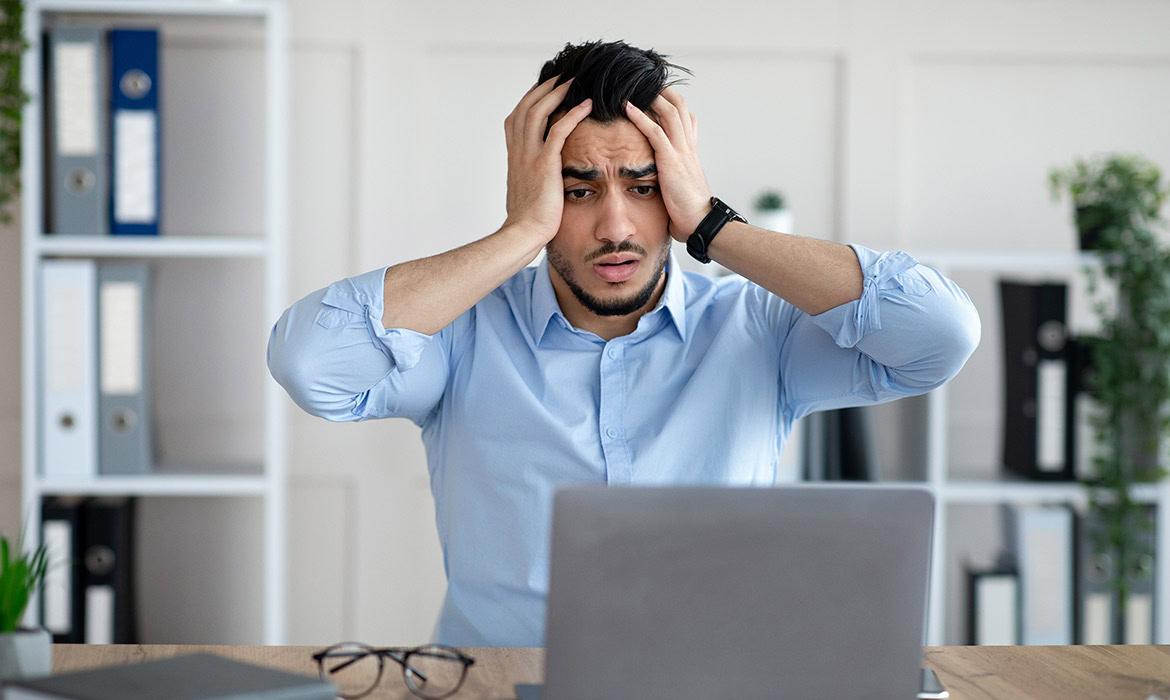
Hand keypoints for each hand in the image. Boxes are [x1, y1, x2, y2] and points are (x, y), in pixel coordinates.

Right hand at [502, 75, 593, 244]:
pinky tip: (585, 105)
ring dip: (557, 93)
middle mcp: (518, 150)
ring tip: (573, 81)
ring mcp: (529, 156)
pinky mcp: (544, 164)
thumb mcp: (526, 189)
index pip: (517, 116)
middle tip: (562, 76)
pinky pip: (559, 130)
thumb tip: (539, 172)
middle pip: (527, 107)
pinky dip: (572, 114)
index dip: (531, 99)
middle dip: (544, 88)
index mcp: (514, 155)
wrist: (523, 233)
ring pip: (539, 112)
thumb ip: (531, 174)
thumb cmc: (527, 218)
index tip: (545, 89)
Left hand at [624, 87, 712, 241]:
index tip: (658, 94)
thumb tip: (668, 175)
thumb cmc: (690, 211)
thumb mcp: (683, 187)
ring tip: (634, 86)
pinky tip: (627, 106)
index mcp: (690, 152)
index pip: (685, 119)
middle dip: (663, 92)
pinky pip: (655, 132)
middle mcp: (688, 147)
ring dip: (652, 97)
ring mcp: (681, 152)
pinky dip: (641, 117)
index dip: (673, 104)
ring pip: (670, 113)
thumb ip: (676, 176)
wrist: (701, 223)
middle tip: (644, 81)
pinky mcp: (671, 161)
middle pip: (680, 108)